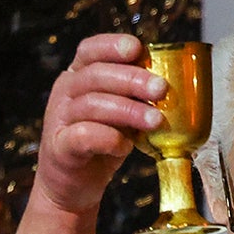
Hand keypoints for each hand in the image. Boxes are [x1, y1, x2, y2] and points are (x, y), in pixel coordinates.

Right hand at [32, 34, 168, 214]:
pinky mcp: (59, 148)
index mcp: (79, 77)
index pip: (90, 50)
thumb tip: (175, 86)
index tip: (138, 49)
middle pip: (96, 76)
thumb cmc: (102, 145)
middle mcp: (65, 92)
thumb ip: (136, 99)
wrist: (74, 187)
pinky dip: (108, 139)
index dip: (112, 45)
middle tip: (162, 89)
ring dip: (129, 111)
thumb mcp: (122, 116)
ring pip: (92, 105)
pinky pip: (83, 135)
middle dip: (132, 80)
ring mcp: (59, 119)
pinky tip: (125, 146)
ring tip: (156, 121)